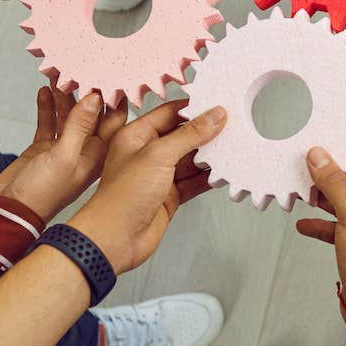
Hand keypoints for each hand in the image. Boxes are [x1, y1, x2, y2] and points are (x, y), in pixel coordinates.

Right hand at [0, 88, 126, 221]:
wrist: (11, 212)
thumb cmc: (43, 194)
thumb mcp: (65, 156)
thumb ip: (80, 125)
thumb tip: (96, 97)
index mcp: (99, 152)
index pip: (114, 119)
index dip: (114, 98)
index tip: (112, 75)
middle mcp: (85, 148)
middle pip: (91, 113)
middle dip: (87, 92)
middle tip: (83, 69)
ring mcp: (65, 147)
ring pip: (69, 115)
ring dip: (64, 96)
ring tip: (60, 75)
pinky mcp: (45, 148)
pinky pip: (49, 122)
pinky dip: (47, 107)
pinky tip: (45, 92)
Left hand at [68, 102, 225, 273]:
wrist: (114, 240)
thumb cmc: (121, 197)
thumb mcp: (158, 155)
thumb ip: (190, 134)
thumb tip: (213, 116)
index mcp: (137, 136)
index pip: (170, 113)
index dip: (193, 108)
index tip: (217, 105)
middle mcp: (148, 154)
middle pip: (184, 136)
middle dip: (206, 133)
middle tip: (230, 127)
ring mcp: (160, 176)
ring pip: (192, 159)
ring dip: (210, 156)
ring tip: (230, 149)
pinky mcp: (170, 195)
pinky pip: (194, 181)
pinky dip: (208, 177)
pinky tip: (221, 172)